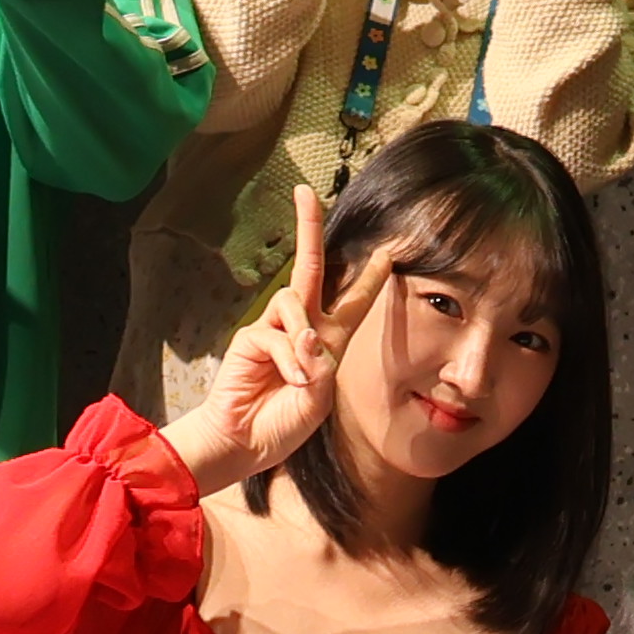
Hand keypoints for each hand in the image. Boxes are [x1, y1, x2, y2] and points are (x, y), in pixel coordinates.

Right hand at [169, 188, 343, 493]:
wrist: (245, 442)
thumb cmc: (284, 423)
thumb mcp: (319, 397)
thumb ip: (320, 364)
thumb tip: (305, 335)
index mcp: (328, 340)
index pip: (353, 300)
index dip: (370, 276)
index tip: (387, 250)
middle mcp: (302, 327)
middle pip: (311, 267)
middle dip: (308, 227)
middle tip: (305, 191)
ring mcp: (274, 328)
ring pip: (294, 299)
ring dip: (303, 336)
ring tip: (303, 375)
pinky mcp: (251, 336)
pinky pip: (277, 333)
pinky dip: (288, 358)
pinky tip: (289, 380)